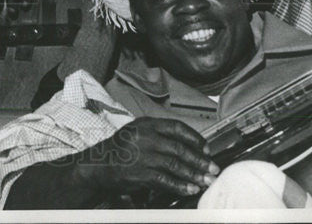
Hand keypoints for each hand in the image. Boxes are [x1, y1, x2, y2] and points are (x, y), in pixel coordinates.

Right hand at [75, 118, 218, 200]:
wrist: (98, 165)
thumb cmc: (121, 150)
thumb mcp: (137, 133)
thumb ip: (159, 136)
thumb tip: (189, 147)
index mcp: (146, 123)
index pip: (177, 127)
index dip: (194, 138)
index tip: (206, 149)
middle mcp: (144, 136)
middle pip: (179, 148)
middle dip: (199, 160)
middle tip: (213, 169)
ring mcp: (141, 155)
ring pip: (175, 164)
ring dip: (194, 174)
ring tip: (205, 181)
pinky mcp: (139, 173)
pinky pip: (165, 180)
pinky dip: (179, 185)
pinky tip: (189, 189)